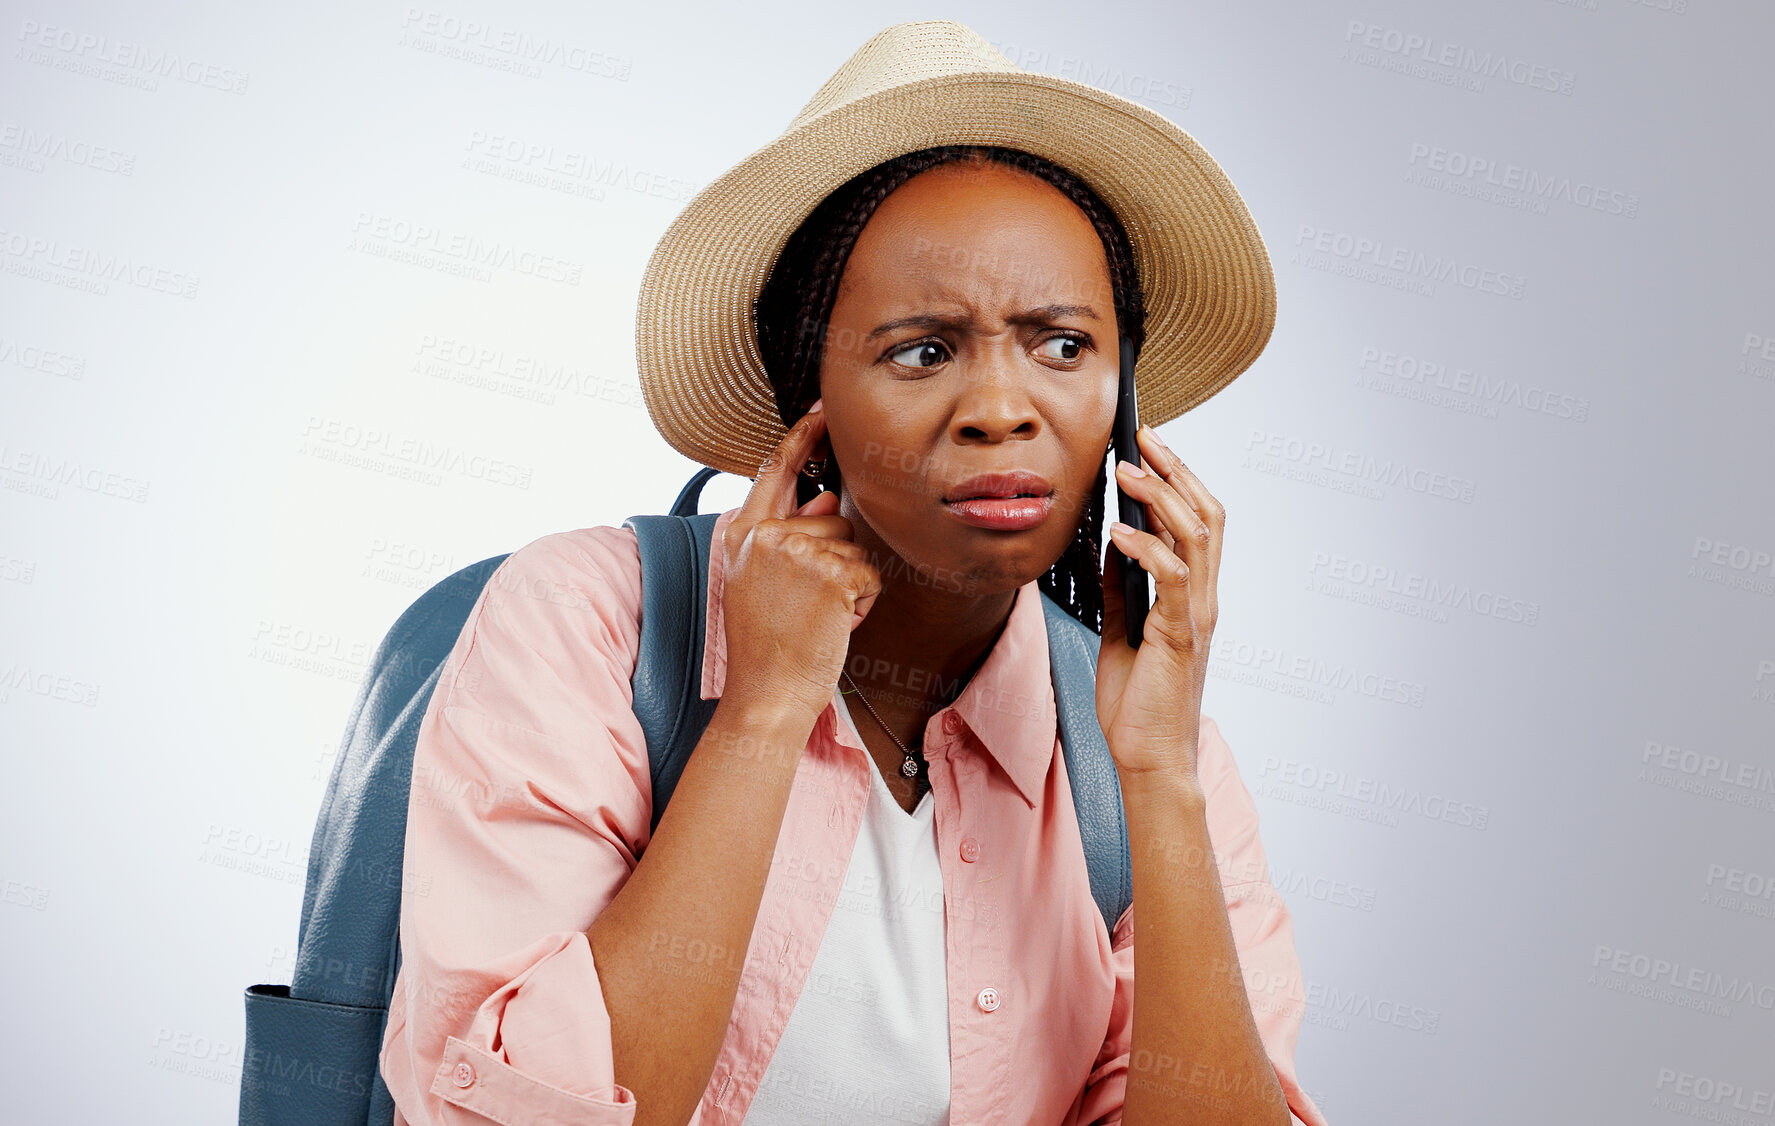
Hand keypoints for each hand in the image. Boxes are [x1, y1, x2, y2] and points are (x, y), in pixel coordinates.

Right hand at [718, 401, 881, 725]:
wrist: (768, 692)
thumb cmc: (768, 644)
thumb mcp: (763, 581)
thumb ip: (791, 535)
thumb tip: (827, 499)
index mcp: (743, 534)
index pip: (776, 470)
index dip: (802, 437)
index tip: (823, 410)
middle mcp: (766, 535)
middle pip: (833, 519)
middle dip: (836, 561)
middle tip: (807, 605)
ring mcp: (797, 552)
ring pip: (855, 546)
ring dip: (849, 583)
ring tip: (818, 616)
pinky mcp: (830, 574)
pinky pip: (870, 575)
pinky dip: (863, 603)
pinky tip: (835, 624)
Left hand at [1096, 425, 1223, 783]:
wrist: (1148, 759)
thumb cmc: (1137, 705)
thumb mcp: (1122, 632)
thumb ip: (1122, 590)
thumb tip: (1110, 546)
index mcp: (1191, 598)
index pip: (1199, 522)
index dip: (1179, 480)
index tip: (1148, 448)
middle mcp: (1202, 600)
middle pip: (1207, 515)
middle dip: (1177, 470)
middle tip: (1144, 437)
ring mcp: (1196, 616)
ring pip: (1198, 535)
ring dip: (1162, 497)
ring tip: (1128, 472)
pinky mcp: (1179, 636)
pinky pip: (1172, 577)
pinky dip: (1145, 548)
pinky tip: (1117, 534)